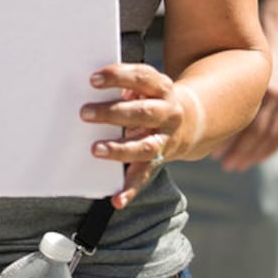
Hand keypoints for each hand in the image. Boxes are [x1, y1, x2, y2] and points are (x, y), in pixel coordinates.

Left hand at [79, 63, 185, 208]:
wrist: (192, 120)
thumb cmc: (152, 97)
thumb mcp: (145, 84)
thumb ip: (123, 83)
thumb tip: (85, 84)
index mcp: (162, 88)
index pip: (142, 78)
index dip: (119, 77)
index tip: (93, 79)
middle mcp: (168, 113)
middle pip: (143, 112)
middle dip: (113, 113)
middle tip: (85, 113)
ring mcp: (165, 139)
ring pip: (145, 146)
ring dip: (119, 150)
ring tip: (95, 150)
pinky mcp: (159, 161)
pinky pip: (144, 176)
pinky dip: (130, 189)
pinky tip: (117, 200)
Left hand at [215, 19, 277, 169]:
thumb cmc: (247, 47)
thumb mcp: (232, 59)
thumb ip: (217, 79)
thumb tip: (188, 101)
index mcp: (259, 84)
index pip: (244, 119)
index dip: (229, 138)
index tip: (213, 151)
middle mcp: (276, 95)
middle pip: (257, 131)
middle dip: (240, 150)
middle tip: (223, 164)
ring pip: (270, 135)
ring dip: (252, 153)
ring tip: (235, 165)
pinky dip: (269, 148)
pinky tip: (255, 158)